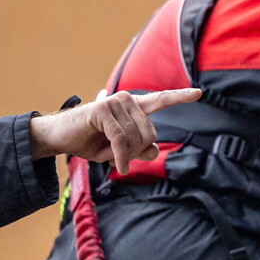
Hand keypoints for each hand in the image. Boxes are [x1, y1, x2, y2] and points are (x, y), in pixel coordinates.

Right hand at [29, 88, 201, 172]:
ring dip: (125, 154)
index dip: (180, 97)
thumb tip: (155, 150)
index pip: (162, 100)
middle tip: (120, 155)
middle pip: (151, 134)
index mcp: (135, 107)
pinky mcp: (103, 110)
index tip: (199, 93)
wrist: (60, 138)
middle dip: (137, 151)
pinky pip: (121, 140)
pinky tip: (118, 165)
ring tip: (110, 153)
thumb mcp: (121, 151)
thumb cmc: (91, 142)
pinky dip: (121, 156)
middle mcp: (128, 100)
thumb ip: (140, 150)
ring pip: (137, 139)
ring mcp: (115, 102)